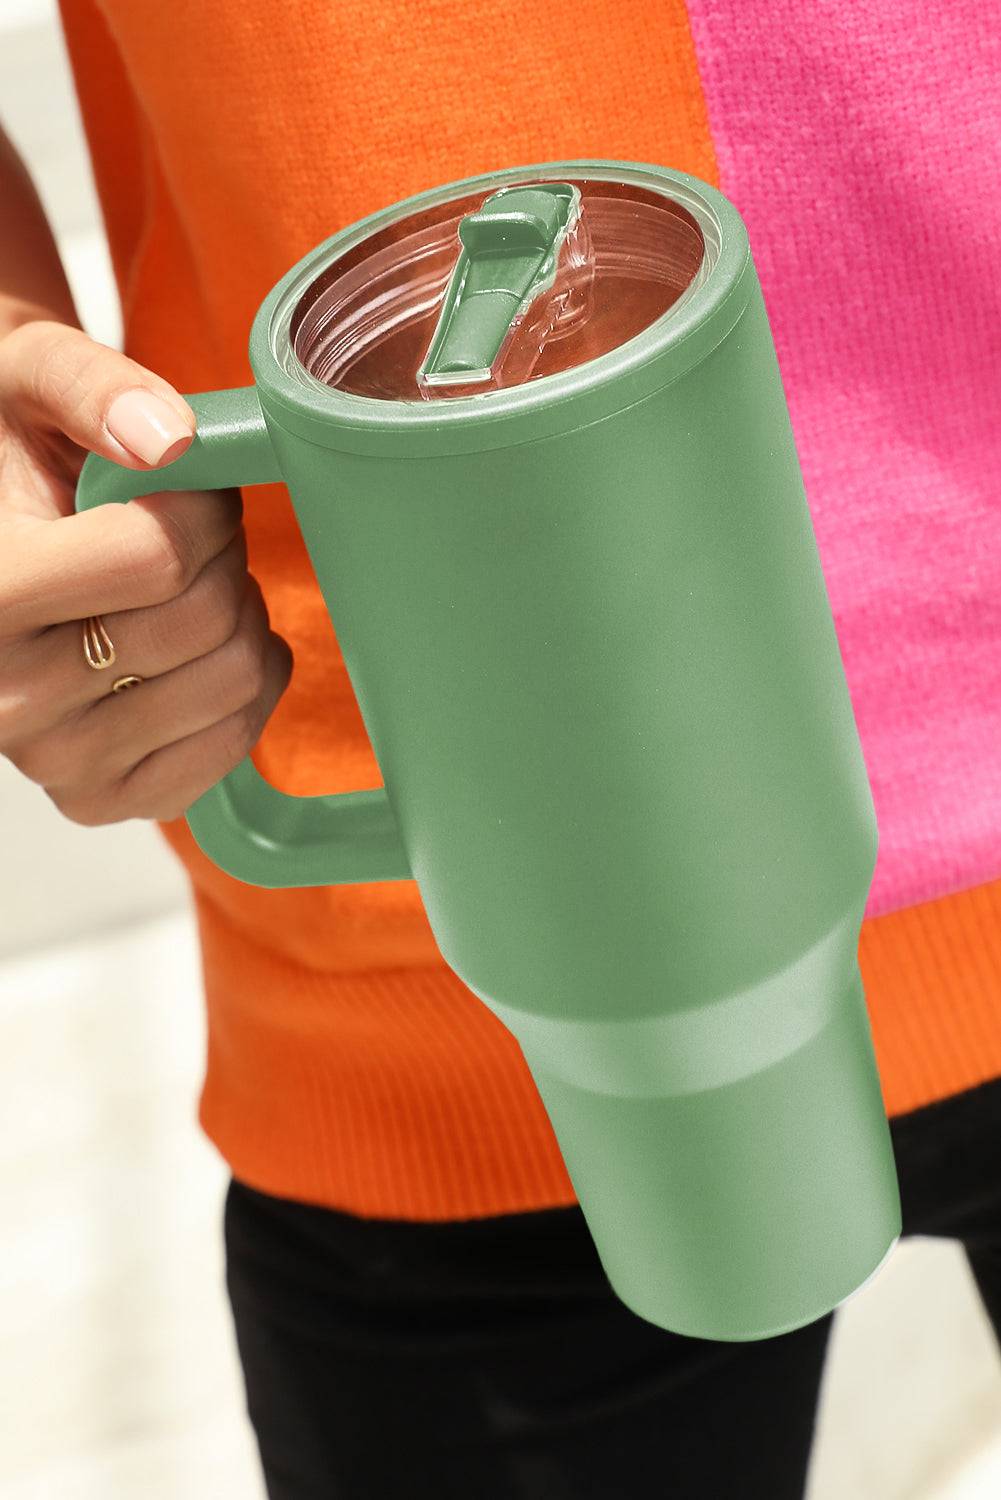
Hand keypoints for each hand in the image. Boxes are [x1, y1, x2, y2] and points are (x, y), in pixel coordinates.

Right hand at [0, 318, 291, 824]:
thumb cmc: (12, 449)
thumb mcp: (28, 378)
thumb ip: (92, 389)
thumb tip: (172, 441)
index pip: (157, 557)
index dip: (203, 508)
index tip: (186, 487)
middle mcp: (3, 696)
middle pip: (203, 621)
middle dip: (223, 557)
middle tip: (192, 534)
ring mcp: (53, 760)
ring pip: (231, 681)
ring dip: (239, 616)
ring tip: (190, 585)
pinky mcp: (99, 798)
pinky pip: (228, 747)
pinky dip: (246, 689)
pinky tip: (207, 648)